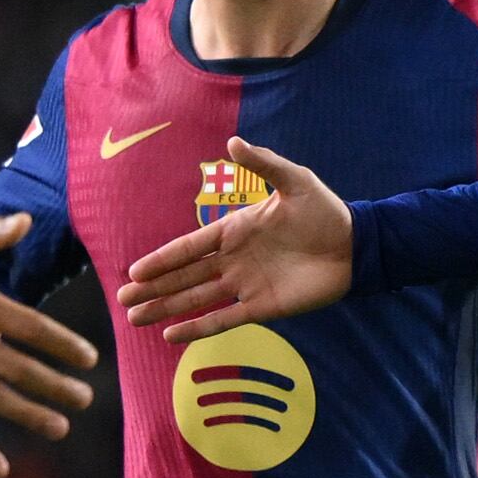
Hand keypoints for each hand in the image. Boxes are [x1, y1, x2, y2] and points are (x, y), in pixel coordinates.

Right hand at [117, 139, 355, 341]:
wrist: (355, 247)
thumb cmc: (325, 211)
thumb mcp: (294, 180)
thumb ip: (263, 164)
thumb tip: (231, 142)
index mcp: (234, 230)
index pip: (189, 247)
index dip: (162, 259)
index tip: (135, 271)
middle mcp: (233, 260)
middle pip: (184, 276)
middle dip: (153, 288)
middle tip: (123, 300)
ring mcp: (245, 285)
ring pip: (196, 299)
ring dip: (166, 309)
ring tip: (135, 318)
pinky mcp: (262, 307)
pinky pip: (223, 319)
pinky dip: (198, 328)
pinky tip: (171, 336)